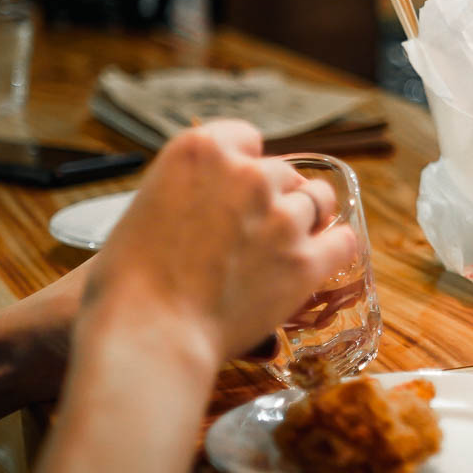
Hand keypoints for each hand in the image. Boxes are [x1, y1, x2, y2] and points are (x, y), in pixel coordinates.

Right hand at [78, 120, 358, 369]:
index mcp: (202, 150)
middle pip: (283, 173)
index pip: (246, 138)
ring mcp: (283, 217)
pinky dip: (335, 247)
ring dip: (308, 218)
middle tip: (261, 227)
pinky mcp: (306, 260)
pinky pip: (343, 241)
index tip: (241, 185)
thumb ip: (191, 190)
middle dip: (275, 196)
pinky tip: (323, 258)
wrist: (149, 334)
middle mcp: (248, 175)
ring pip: (319, 200)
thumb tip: (214, 200)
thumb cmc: (130, 282)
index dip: (245, 164)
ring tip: (291, 243)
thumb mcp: (148, 207)